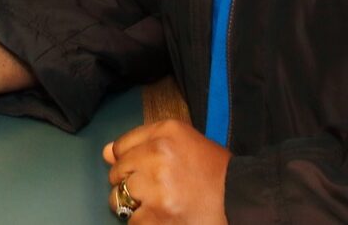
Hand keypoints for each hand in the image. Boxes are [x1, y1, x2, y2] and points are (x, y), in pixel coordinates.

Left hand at [103, 119, 228, 223]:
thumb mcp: (183, 141)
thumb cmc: (213, 170)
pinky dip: (145, 222)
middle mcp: (159, 155)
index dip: (130, 162)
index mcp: (166, 132)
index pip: (121, 147)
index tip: (145, 169)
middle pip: (117, 173)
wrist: (240, 198)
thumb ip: (143, 142)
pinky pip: (132, 221)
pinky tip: (163, 216)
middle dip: (131, 183)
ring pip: (119, 199)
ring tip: (158, 204)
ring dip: (134, 206)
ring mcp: (157, 187)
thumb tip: (106, 153)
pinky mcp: (158, 214)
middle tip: (156, 189)